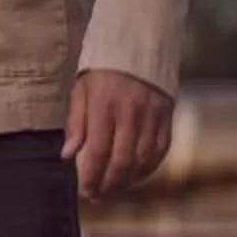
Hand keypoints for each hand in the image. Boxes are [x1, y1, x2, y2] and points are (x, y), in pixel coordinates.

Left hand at [65, 69, 172, 198]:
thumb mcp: (81, 89)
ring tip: (114, 188)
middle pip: (122, 160)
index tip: (85, 190)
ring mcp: (153, 115)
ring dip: (128, 180)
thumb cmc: (104, 68)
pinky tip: (136, 175)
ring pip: (143, 159)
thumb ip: (76, 123)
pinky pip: (161, 150)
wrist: (140, 42)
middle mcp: (131, 112)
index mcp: (105, 105)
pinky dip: (149, 167)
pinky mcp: (168, 115)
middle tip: (98, 195)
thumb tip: (68, 154)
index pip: (97, 151)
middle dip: (109, 183)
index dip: (91, 176)